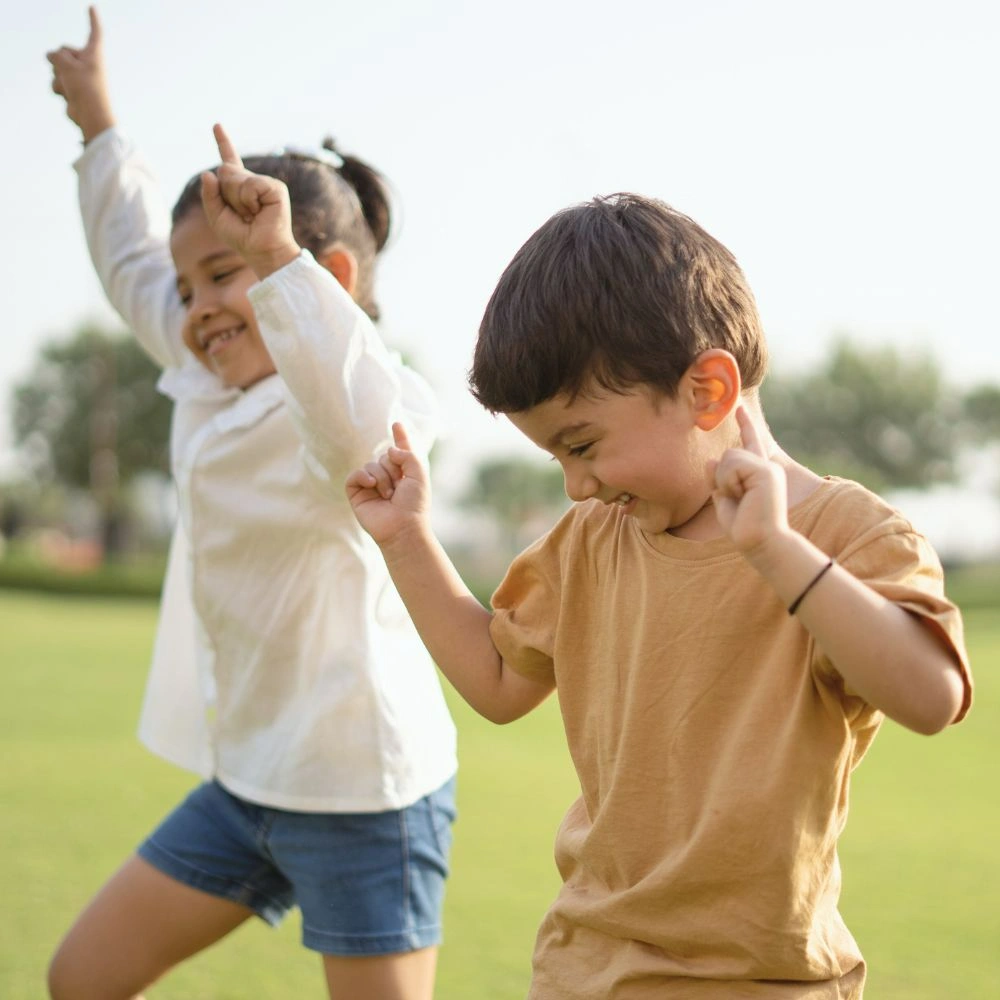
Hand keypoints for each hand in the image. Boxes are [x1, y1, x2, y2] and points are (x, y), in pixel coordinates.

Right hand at [47, 6, 114, 142]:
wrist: (90, 117)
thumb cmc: (85, 89)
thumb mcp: (67, 64)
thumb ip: (55, 55)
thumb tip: (51, 56)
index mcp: (94, 54)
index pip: (94, 32)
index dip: (93, 20)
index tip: (92, 7)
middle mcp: (88, 63)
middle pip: (63, 50)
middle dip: (60, 60)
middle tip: (71, 74)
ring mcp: (79, 76)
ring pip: (57, 67)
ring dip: (58, 77)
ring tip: (71, 87)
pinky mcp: (73, 89)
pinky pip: (57, 82)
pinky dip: (58, 88)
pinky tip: (68, 97)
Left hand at [199, 124, 300, 278]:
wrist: (263, 251)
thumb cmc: (243, 238)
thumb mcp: (217, 217)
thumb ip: (210, 195)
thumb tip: (209, 172)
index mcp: (240, 188)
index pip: (229, 161)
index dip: (223, 143)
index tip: (217, 125)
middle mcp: (253, 182)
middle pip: (225, 172)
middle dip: (227, 195)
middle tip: (244, 215)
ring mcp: (266, 183)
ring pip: (236, 178)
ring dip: (238, 201)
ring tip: (252, 215)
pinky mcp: (276, 188)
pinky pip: (250, 185)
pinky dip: (249, 201)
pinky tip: (259, 212)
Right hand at [345, 423, 430, 545]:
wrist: (403, 526)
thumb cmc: (414, 503)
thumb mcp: (419, 473)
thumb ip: (408, 454)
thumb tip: (389, 450)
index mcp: (404, 473)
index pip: (400, 452)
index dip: (400, 438)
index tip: (397, 425)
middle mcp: (388, 478)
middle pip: (384, 456)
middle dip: (392, 468)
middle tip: (399, 487)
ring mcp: (371, 486)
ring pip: (370, 465)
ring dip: (382, 477)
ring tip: (389, 495)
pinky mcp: (357, 494)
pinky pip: (355, 475)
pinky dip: (363, 476)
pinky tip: (371, 484)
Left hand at [710, 406, 788, 552]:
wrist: (760, 543)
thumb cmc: (743, 528)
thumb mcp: (724, 501)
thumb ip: (717, 480)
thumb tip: (711, 460)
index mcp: (759, 472)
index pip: (750, 442)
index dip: (746, 424)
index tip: (739, 407)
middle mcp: (766, 466)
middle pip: (728, 454)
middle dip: (721, 478)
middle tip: (736, 500)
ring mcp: (768, 468)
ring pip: (728, 458)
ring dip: (724, 482)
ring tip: (740, 499)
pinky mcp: (766, 472)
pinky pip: (732, 466)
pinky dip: (728, 483)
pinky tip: (742, 496)